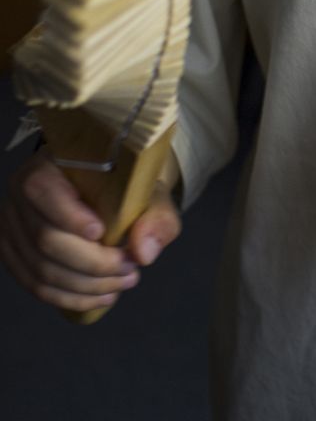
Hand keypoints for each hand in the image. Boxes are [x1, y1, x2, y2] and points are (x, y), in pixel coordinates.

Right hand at [0, 149, 181, 312]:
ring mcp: (13, 225)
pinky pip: (35, 286)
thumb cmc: (128, 185)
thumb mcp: (151, 190)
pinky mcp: (15, 253)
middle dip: (92, 264)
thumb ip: (157, 216)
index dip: (69, 217)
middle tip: (130, 269)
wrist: (113, 186)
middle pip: (46, 239)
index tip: (102, 234)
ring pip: (40, 269)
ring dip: (85, 286)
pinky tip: (100, 297)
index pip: (44, 190)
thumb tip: (144, 252)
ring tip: (121, 284)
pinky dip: (70, 298)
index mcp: (50, 162)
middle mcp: (22, 192)